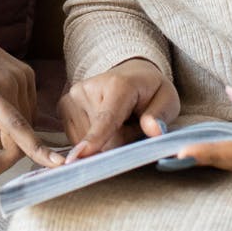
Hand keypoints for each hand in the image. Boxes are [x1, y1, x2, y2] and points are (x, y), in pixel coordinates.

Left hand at [0, 17, 61, 190]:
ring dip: (5, 142)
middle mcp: (10, 80)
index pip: (15, 124)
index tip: (56, 165)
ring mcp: (22, 76)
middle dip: (2, 159)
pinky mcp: (27, 75)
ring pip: (24, 126)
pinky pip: (25, 111)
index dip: (35, 148)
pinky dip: (11, 125)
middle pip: (19, 135)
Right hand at [59, 58, 179, 159]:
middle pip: (101, 139)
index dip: (95, 139)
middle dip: (118, 142)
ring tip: (117, 123)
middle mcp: (89, 88)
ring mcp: (73, 96)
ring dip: (104, 141)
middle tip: (130, 125)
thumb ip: (160, 116)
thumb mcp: (167, 100)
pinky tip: (102, 125)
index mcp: (118, 86)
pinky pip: (76, 138)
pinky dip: (92, 139)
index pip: (106, 119)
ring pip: (86, 141)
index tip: (80, 156)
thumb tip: (153, 130)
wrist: (131, 74)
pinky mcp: (64, 105)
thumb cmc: (150, 91)